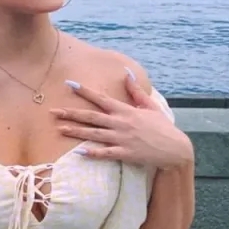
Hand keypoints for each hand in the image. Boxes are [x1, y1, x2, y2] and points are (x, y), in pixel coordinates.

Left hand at [51, 71, 192, 167]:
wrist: (175, 149)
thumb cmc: (162, 127)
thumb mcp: (150, 106)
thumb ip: (136, 91)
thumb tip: (127, 74)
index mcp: (126, 111)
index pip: (101, 98)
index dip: (84, 91)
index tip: (70, 84)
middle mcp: (121, 123)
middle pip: (91, 117)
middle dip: (71, 113)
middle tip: (53, 111)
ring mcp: (122, 139)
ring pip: (94, 134)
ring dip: (76, 132)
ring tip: (60, 129)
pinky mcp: (126, 154)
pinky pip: (106, 153)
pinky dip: (93, 152)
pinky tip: (79, 152)